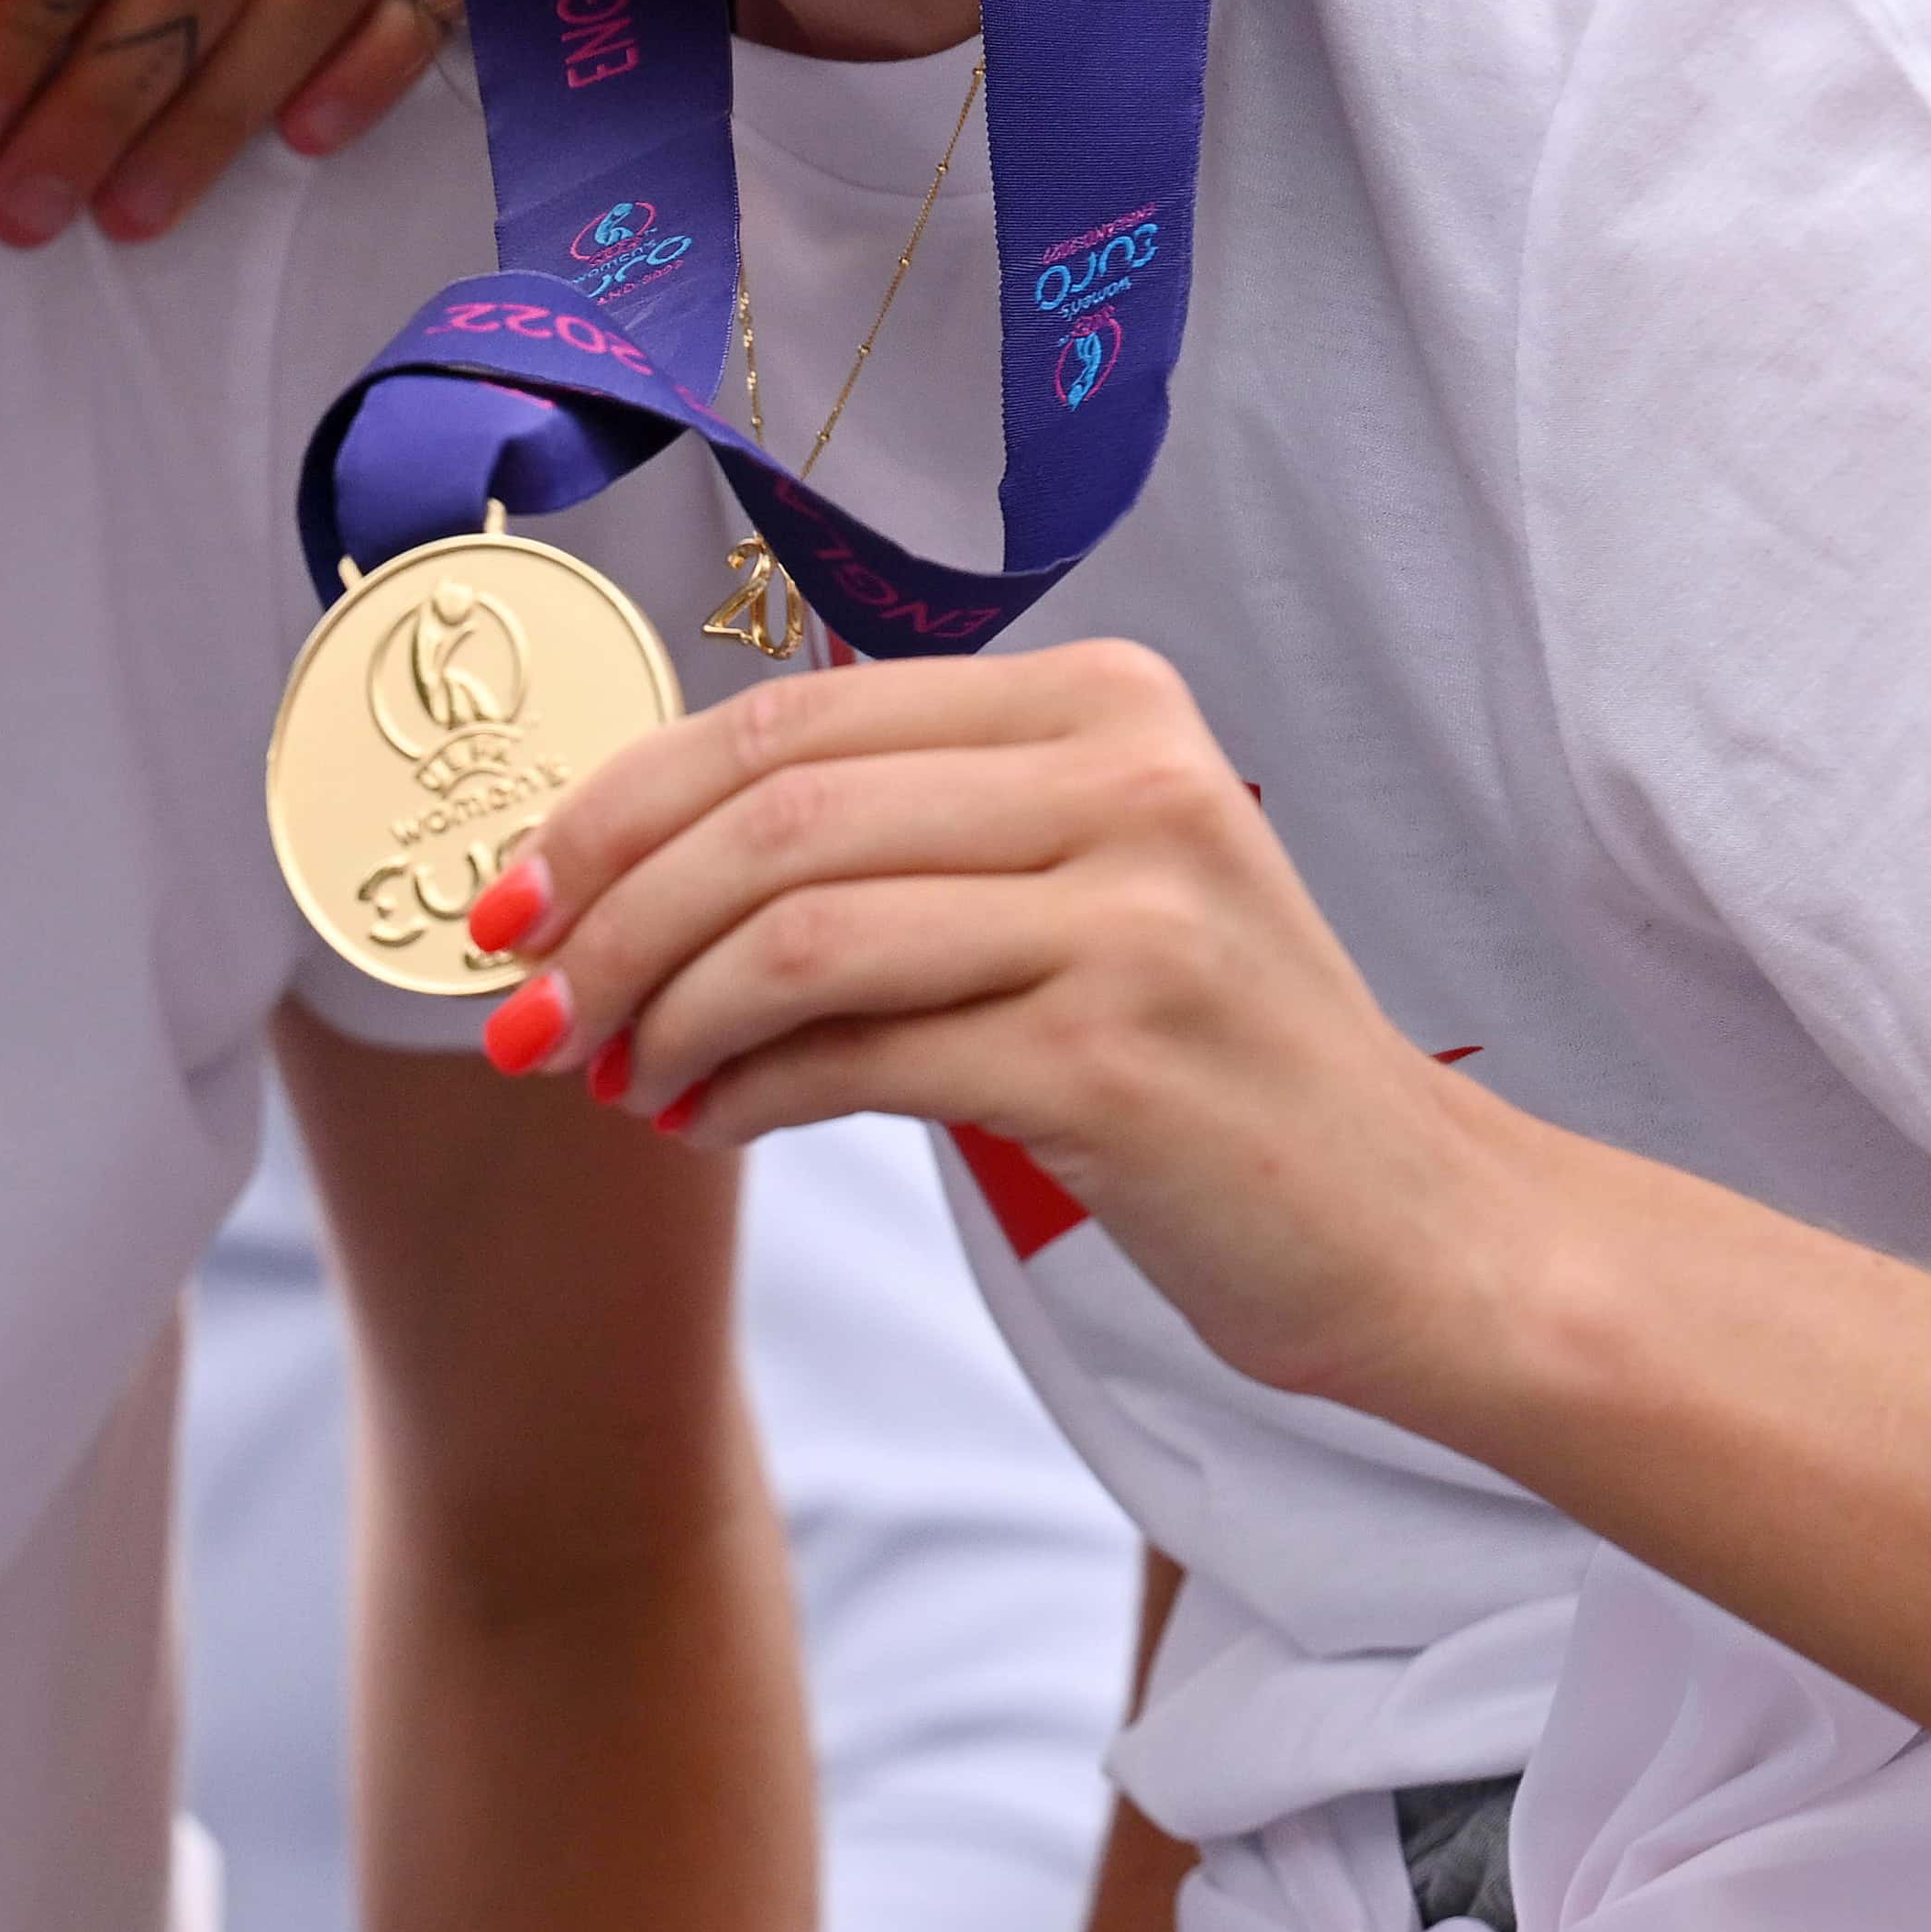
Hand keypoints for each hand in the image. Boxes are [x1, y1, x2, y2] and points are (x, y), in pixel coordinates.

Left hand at [467, 639, 1523, 1406]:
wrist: (1420, 1231)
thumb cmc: (1204, 1060)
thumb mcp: (1065, 886)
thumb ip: (888, 837)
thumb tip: (609, 866)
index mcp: (1100, 700)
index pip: (785, 721)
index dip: (615, 805)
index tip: (510, 897)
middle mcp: (1129, 780)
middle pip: (770, 816)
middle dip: (606, 915)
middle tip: (527, 1007)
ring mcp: (1135, 916)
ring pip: (794, 929)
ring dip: (659, 1012)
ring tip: (615, 1078)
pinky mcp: (1120, 1057)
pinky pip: (858, 1053)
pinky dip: (743, 1090)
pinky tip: (707, 1122)